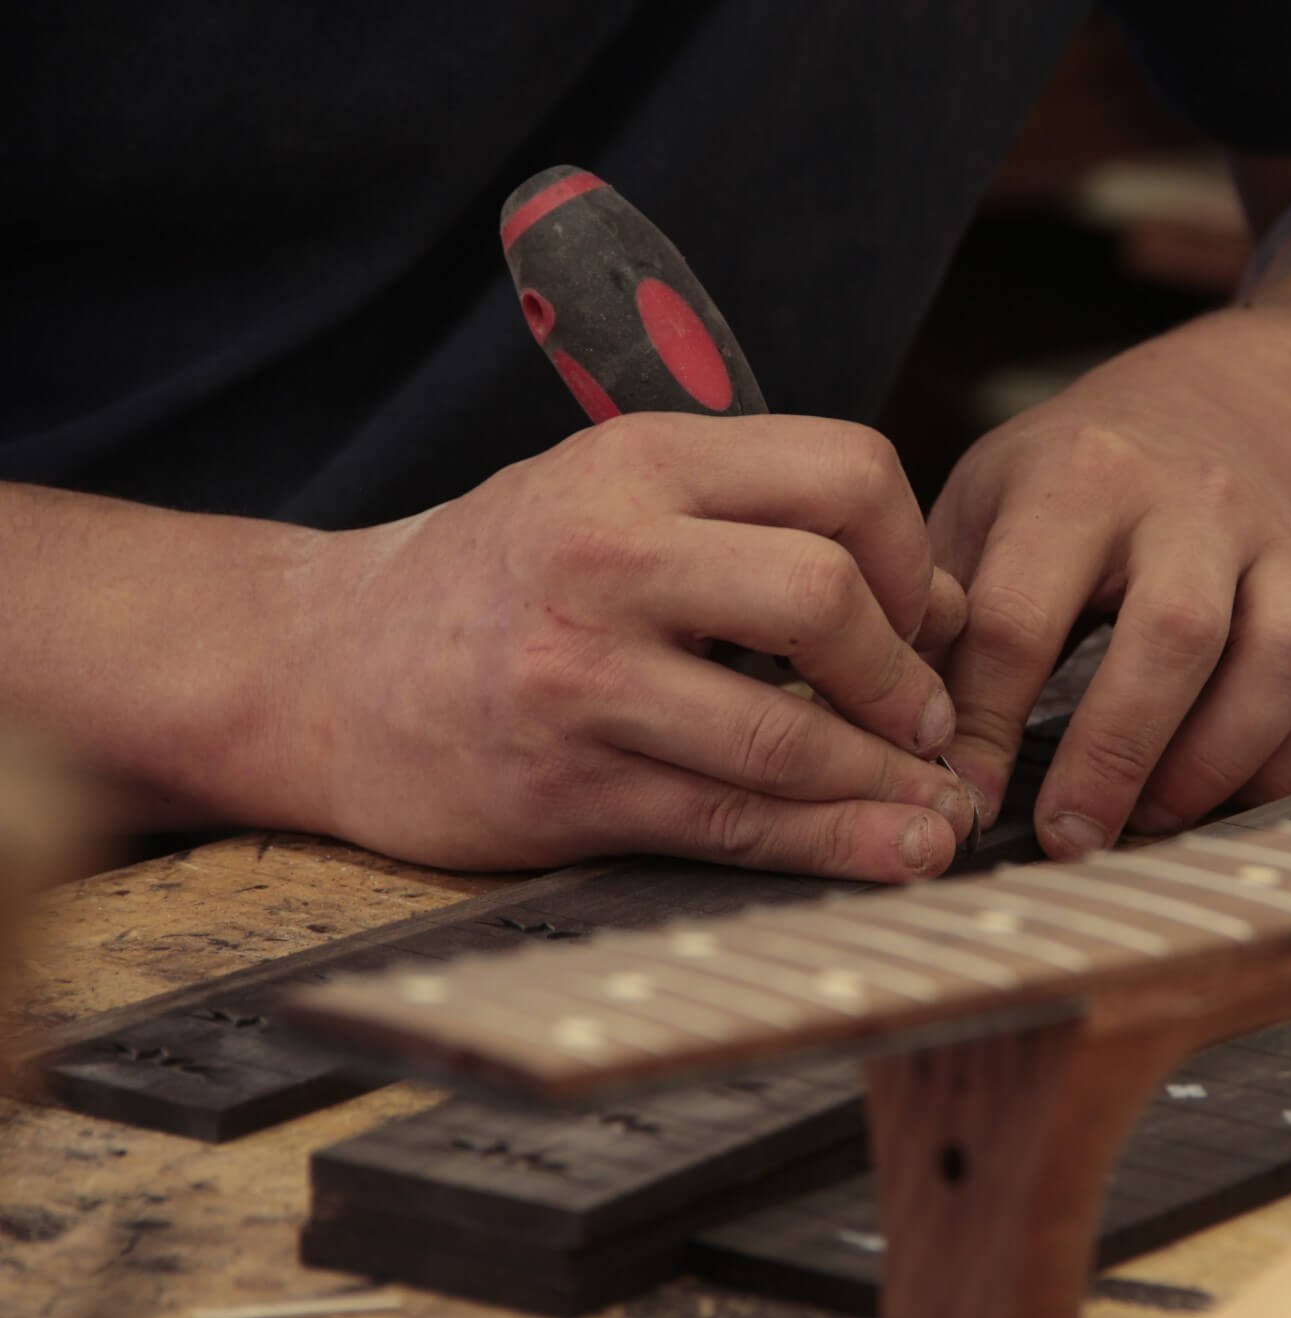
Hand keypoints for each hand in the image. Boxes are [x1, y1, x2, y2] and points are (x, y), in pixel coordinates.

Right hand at [286, 414, 975, 876]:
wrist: (321, 670)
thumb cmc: (498, 578)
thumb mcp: (611, 498)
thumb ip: (757, 527)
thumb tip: (936, 608)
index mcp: (636, 462)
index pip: (844, 473)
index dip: (913, 554)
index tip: (919, 616)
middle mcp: (606, 557)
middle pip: (824, 597)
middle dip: (907, 675)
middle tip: (932, 721)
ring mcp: (579, 679)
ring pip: (784, 738)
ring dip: (890, 784)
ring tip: (940, 808)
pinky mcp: (565, 789)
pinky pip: (731, 824)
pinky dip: (832, 847)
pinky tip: (891, 854)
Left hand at [929, 375, 1290, 857]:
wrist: (1208, 417)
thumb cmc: (1069, 486)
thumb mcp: (982, 505)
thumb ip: (942, 611)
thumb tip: (898, 737)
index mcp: (1080, 480)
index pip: (1024, 615)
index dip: (988, 723)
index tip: (965, 798)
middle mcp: (1195, 503)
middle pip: (1175, 634)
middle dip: (1116, 754)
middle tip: (1069, 837)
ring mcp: (1283, 546)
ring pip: (1284, 661)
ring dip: (1214, 764)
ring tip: (1149, 820)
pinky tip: (1225, 798)